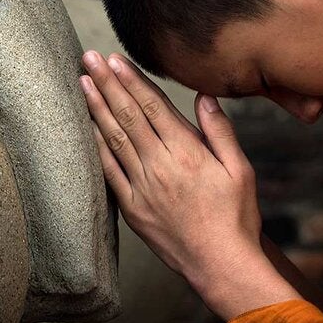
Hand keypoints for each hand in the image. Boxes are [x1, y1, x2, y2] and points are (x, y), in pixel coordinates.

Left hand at [79, 50, 298, 318]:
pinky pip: (110, 173)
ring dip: (96, 108)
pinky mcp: (133, 209)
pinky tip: (88, 128)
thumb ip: (220, 131)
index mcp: (187, 153)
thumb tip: (204, 97)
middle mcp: (160, 167)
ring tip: (82, 82)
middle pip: (128, 116)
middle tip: (88, 58)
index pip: (153, 106)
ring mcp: (142, 188)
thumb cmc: (237, 217)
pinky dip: (97, 148)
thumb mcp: (240, 170)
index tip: (115, 59)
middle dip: (107, 83)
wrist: (221, 265)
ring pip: (114, 139)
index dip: (132, 80)